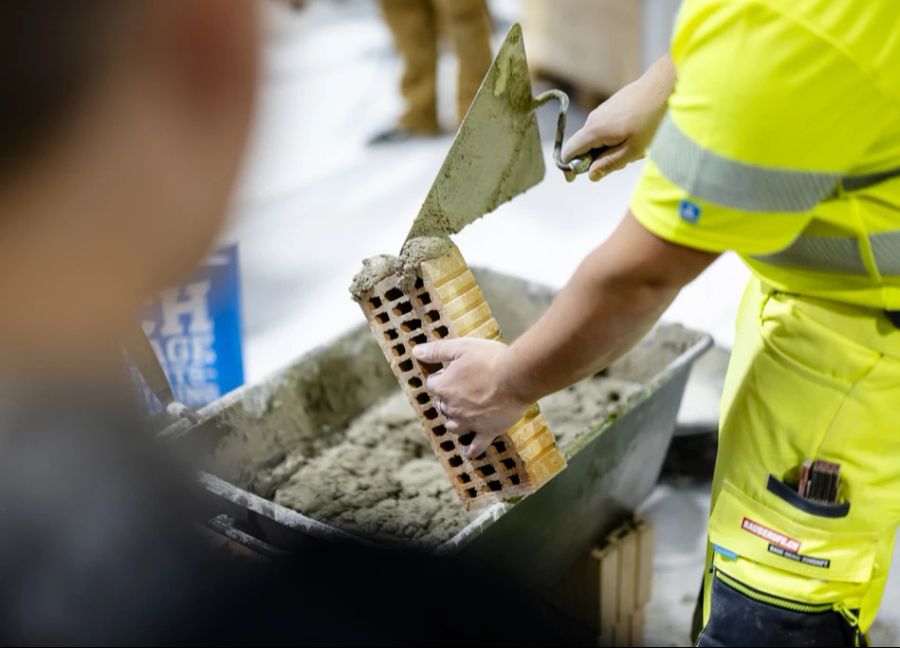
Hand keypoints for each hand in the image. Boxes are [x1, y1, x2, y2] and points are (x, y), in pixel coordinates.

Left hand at [412, 338, 529, 459]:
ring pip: (454, 426)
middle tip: (460, 391)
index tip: (450, 373)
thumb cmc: (489, 359)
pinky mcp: (487, 431)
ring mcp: (469, 422)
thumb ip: (436, 351)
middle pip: (442, 406)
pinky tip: (469, 453)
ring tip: (460, 416)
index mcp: (444, 387)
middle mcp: (452, 407)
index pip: (432, 385)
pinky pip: (477, 445)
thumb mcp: (460, 347)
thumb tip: (416, 351)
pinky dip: (472, 450)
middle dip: (447, 399)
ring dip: (454, 421)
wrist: (516, 377)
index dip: (440, 378)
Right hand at [561, 55, 674, 181]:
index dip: (568, 167)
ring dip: (611, 148)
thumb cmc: (651, 120)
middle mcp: (593, 119)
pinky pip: (606, 128)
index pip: (569, 151)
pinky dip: (617, 137)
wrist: (664, 86)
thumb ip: (609, 164)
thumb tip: (591, 176)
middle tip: (623, 162)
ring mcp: (602, 111)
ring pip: (598, 138)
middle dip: (597, 159)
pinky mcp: (612, 106)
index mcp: (594, 131)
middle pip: (584, 146)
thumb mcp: (632, 150)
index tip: (573, 179)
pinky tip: (638, 135)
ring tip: (636, 148)